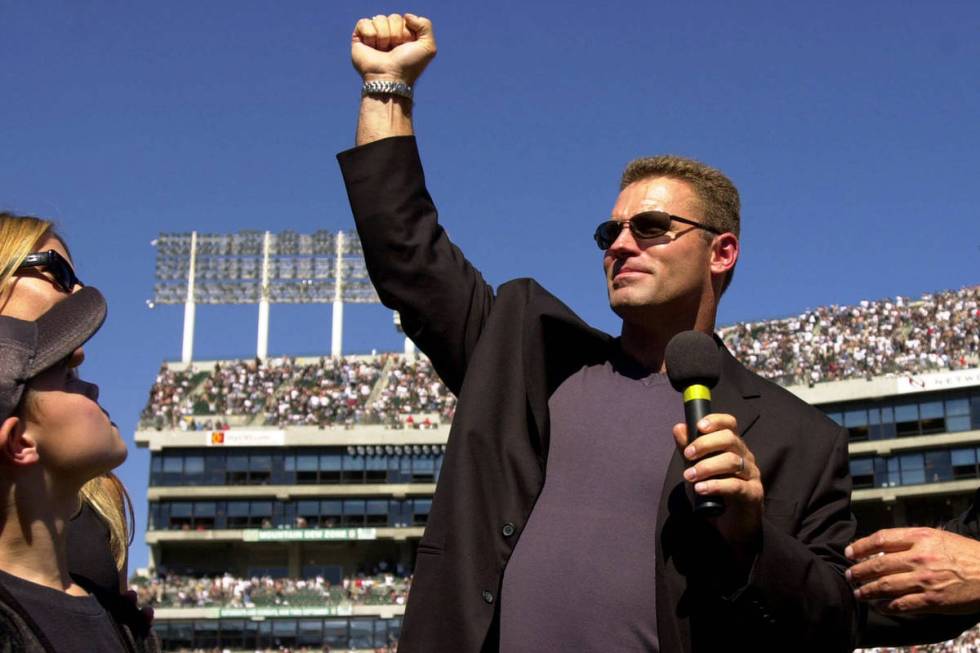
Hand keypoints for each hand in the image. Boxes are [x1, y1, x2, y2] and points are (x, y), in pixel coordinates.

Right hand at [351, 13, 436, 83]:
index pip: (405, 19)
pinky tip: (371, 48)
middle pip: (393, 17)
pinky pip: (364, 22)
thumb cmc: (408, 66)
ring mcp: (374, 35)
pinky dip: (370, 35)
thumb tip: (406, 16)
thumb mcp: (428, 47)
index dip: (406, 32)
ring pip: (379, 19)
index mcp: (404, 35)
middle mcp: (389, 34)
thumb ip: (425, 25)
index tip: (405, 47)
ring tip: (382, 51)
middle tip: (393, 50)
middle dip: (395, 34)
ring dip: (383, 36)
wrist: (390, 79)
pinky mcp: (359, 37)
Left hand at [673, 413, 762, 545]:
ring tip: (689, 476)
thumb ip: (688, 450)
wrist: (730, 528)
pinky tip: (701, 488)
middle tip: (687, 455)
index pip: (730, 424)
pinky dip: (715, 485)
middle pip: (730, 439)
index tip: (698, 427)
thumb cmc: (714, 496)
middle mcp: (745, 458)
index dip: (715, 421)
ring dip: (706, 466)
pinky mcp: (753, 494)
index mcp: (733, 448)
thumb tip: (679, 427)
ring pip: (732, 461)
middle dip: (705, 444)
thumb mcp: (697, 470)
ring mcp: (751, 476)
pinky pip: (735, 485)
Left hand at [846, 527, 979, 614]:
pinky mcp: (933, 600)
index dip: (860, 546)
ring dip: (867, 591)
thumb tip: (883, 547)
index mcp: (921, 536)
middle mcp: (920, 556)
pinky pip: (902, 604)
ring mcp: (925, 579)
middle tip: (848, 575)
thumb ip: (912, 540)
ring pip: (885, 585)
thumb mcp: (938, 537)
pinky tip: (878, 606)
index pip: (881, 539)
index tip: (849, 552)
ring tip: (858, 592)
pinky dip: (886, 606)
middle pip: (878, 564)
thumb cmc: (965, 554)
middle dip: (858, 571)